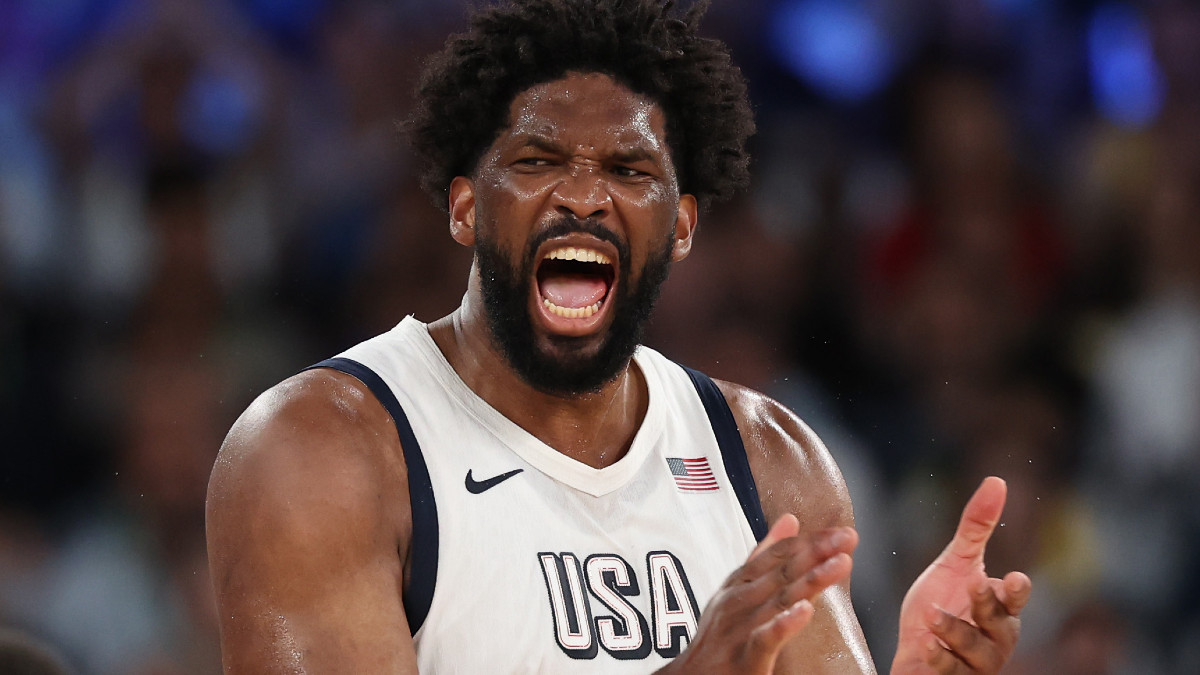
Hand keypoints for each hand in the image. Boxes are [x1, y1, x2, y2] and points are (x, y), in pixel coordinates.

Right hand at [659, 515, 857, 673]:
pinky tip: (805, 611)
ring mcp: (740, 627)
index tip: (840, 532)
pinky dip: (784, 624)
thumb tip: (790, 520)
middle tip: (846, 538)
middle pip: (782, 571)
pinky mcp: (744, 658)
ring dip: (811, 580)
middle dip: (816, 552)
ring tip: (840, 564)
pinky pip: (765, 639)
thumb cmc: (718, 634)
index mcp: (740, 582)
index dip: (810, 541)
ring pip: (779, 599)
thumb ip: (765, 554)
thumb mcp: (738, 588)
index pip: (778, 554)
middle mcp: (739, 600)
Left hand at [892, 476, 1032, 673]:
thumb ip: (977, 526)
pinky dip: (940, 660)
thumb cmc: (941, 603)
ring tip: (932, 616)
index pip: (1015, 599)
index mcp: (1000, 609)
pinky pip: (951, 674)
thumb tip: (997, 480)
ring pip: (976, 652)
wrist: (913, 651)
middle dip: (986, 604)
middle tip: (973, 584)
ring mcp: (976, 664)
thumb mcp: (955, 563)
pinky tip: (925, 646)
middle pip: (999, 624)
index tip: (1014, 577)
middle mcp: (995, 639)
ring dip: (955, 632)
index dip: (1016, 591)